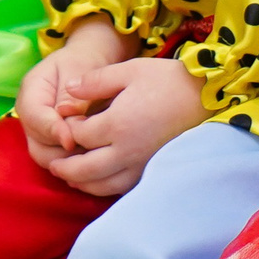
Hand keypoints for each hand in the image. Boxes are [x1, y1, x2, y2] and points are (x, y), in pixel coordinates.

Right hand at [18, 18, 132, 169]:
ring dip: (71, 161)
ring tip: (95, 153)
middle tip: (90, 149)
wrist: (88, 62)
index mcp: (31, 92)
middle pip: (38, 147)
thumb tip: (68, 123)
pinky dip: (76, 163)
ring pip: (48, 159)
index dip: (52, 131)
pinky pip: (61, 161)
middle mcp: (30, 117)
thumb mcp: (79, 68)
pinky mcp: (53, 145)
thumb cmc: (84, 61)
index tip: (72, 140)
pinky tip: (96, 159)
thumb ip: (73, 95)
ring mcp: (40, 133)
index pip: (34, 118)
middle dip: (62, 151)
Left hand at [49, 56, 206, 197]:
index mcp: (117, 124)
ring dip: (81, 183)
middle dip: (65, 167)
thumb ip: (95, 81)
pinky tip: (98, 180)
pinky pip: (121, 188)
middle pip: (84, 169)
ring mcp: (140, 164)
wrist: (205, 97)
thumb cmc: (166, 79)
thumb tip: (68, 91)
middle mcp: (126, 150)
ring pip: (101, 185)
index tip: (67, 120)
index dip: (68, 129)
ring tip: (70, 176)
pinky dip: (103, 188)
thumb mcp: (129, 70)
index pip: (78, 135)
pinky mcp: (151, 170)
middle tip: (53, 163)